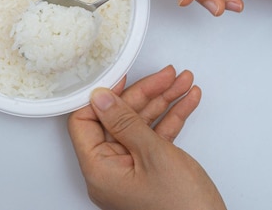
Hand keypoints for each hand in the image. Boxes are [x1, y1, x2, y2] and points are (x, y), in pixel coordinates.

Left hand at [68, 65, 225, 209]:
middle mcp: (110, 170)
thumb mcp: (153, 154)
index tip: (122, 76)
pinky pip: (156, 137)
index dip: (103, 96)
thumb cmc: (182, 208)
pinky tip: (187, 101)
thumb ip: (125, 121)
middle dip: (147, 94)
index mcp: (99, 169)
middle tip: (166, 75)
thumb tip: (101, 96)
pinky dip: (172, 119)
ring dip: (164, 102)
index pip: (85, 121)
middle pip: (118, 118)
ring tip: (183, 82)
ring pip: (141, 125)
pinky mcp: (151, 171)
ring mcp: (132, 171)